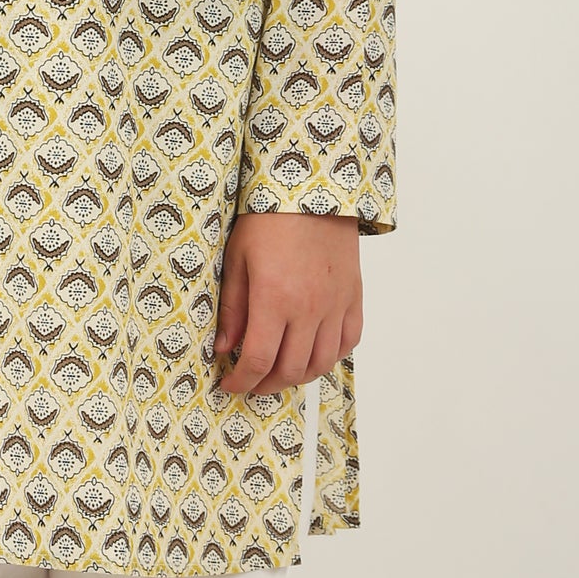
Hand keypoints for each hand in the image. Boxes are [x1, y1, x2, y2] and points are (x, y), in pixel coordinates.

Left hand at [215, 212, 361, 394]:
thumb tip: (224, 348)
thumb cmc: (269, 221)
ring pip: (321, 363)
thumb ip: (232, 309)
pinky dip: (329, 358)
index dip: (242, 382)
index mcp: (274, 299)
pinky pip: (348, 343)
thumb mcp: (237, 260)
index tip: (230, 385)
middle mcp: (309, 309)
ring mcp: (336, 305)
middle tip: (250, 382)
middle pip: (290, 370)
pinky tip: (311, 354)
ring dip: (297, 377)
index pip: (258, 360)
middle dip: (265, 385)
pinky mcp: (354, 298)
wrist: (314, 191)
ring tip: (278, 373)